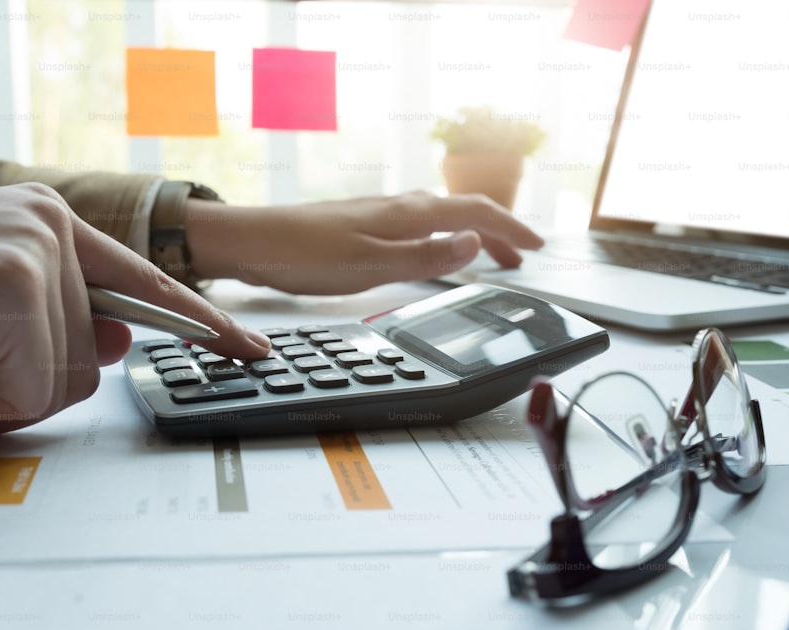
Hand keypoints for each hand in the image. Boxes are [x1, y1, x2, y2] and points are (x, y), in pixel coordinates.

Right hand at [0, 184, 270, 434]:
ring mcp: (36, 246)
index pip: (148, 284)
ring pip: (68, 379)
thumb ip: (64, 326)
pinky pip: (35, 389)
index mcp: (45, 226)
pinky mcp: (12, 277)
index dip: (204, 324)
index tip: (250, 346)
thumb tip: (121, 341)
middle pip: (96, 355)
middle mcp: (48, 223)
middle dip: (24, 380)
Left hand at [185, 191, 544, 293]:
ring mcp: (383, 212)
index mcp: (409, 215)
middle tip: (521, 258)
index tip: (536, 247)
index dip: (511, 230)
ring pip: (443, 217)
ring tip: (489, 258)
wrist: (252, 242)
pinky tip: (434, 251)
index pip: (476, 214)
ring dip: (473, 235)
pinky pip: (421, 225)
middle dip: (498, 233)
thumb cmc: (305, 255)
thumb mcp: (370, 265)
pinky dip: (445, 237)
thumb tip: (475, 244)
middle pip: (464, 212)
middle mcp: (400, 206)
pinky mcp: (366, 222)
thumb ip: (425, 257)